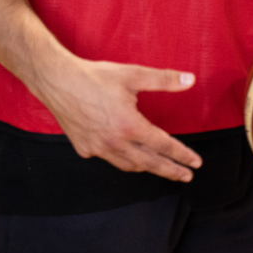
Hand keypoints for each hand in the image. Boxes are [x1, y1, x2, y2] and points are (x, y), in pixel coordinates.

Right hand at [37, 56, 201, 181]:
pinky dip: (124, 160)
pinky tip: (128, 156)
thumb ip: (164, 80)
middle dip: (171, 171)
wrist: (57, 81)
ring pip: (129, 165)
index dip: (182, 155)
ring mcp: (98, 148)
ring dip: (148, 168)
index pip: (163, 145)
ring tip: (161, 168)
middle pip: (149, 163)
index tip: (196, 162)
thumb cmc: (94, 76)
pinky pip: (109, 159)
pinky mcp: (84, 148)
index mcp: (130, 126)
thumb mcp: (133, 75)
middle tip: (187, 177)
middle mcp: (115, 143)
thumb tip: (190, 80)